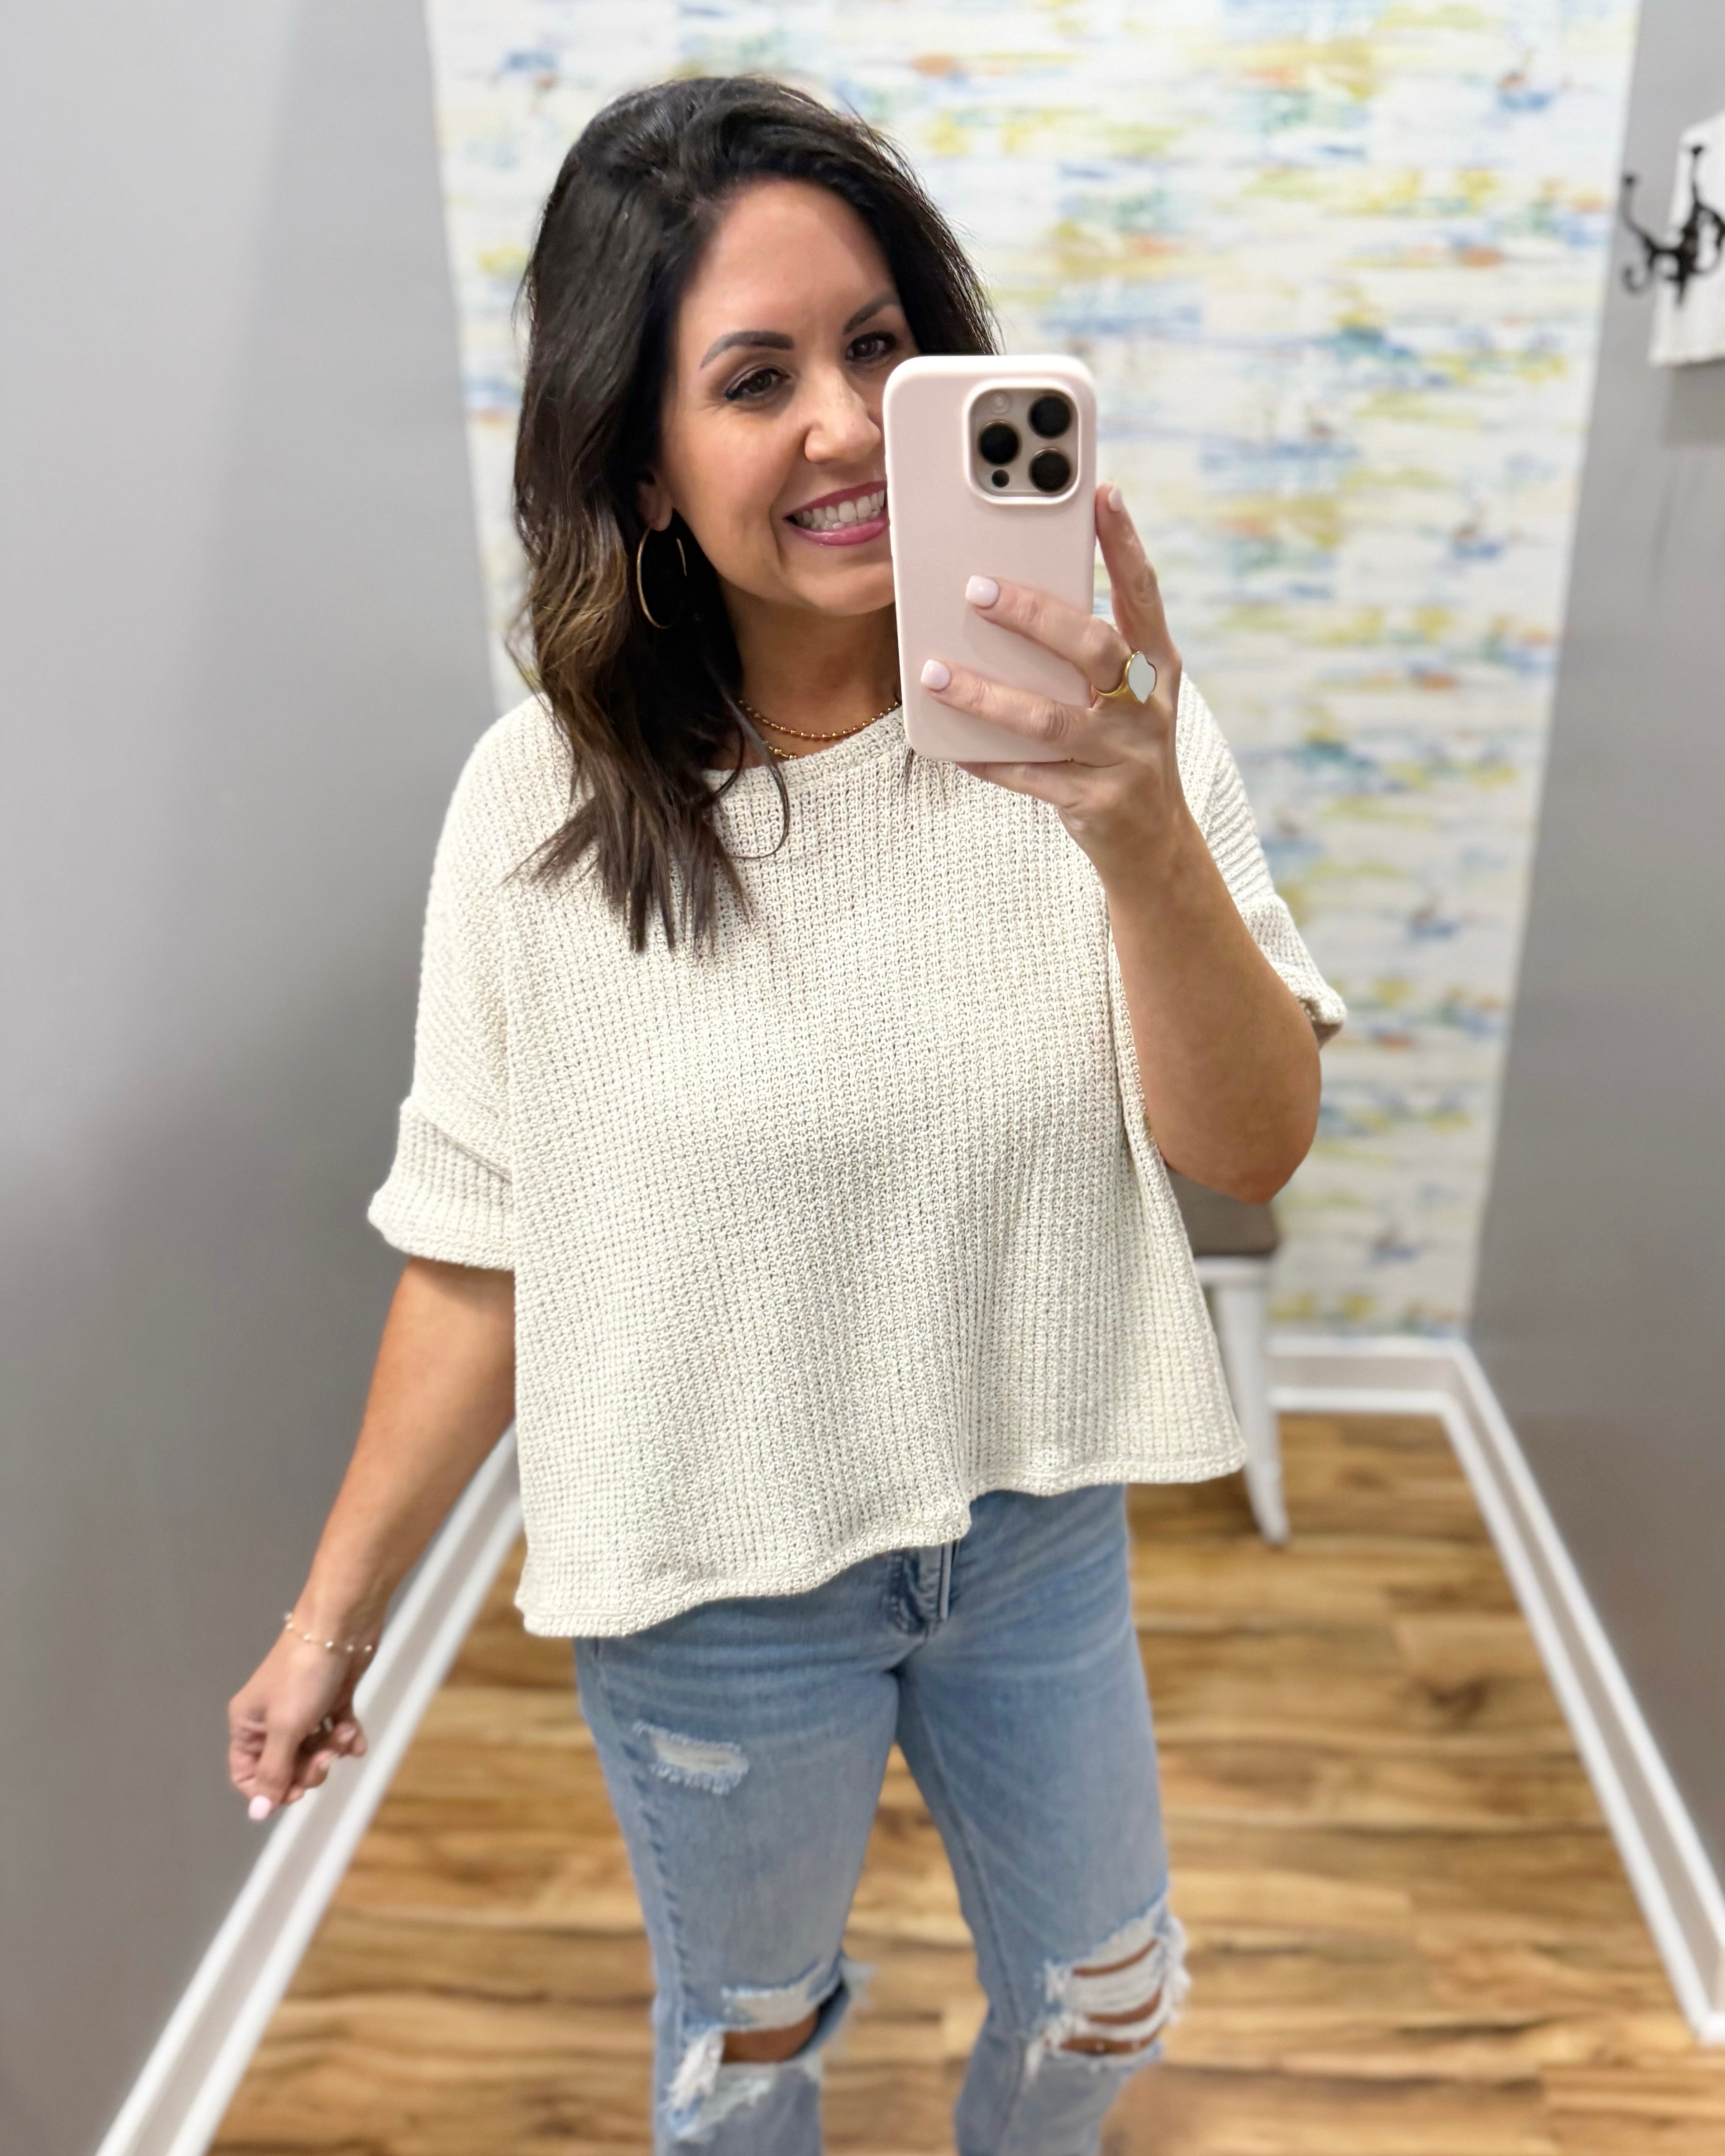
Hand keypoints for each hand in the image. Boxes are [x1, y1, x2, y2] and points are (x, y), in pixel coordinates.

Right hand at [228, 1622, 371, 1819]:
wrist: (342, 1625)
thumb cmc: (305, 1673)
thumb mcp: (285, 1728)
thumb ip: (273, 1772)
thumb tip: (257, 1814)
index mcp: (248, 1724)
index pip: (248, 1775)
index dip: (271, 1790)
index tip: (296, 1790)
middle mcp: (271, 1718)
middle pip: (285, 1766)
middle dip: (309, 1768)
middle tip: (327, 1755)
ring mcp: (302, 1707)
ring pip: (314, 1749)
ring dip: (332, 1748)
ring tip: (344, 1733)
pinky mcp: (331, 1697)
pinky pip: (336, 1730)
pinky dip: (348, 1736)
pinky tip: (357, 1737)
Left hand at [918, 484, 1191, 889]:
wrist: (1154, 844)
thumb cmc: (1125, 749)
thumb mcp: (1127, 695)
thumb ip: (1090, 651)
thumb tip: (1016, 597)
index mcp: (1158, 668)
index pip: (1143, 595)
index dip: (1125, 544)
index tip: (1102, 493)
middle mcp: (1146, 708)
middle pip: (1093, 648)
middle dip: (1035, 616)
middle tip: (978, 590)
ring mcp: (1123, 757)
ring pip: (1048, 718)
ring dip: (985, 694)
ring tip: (934, 673)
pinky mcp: (1095, 802)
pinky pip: (1029, 777)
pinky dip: (987, 760)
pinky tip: (950, 746)